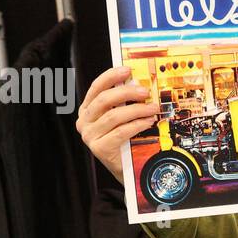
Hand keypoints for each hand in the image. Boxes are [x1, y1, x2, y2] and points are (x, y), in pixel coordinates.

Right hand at [75, 66, 158, 183]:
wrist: (125, 168)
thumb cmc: (124, 140)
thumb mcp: (121, 118)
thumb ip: (124, 102)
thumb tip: (138, 84)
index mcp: (87, 110)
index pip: (96, 88)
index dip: (111, 76)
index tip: (127, 70)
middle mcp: (84, 121)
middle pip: (104, 100)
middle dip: (127, 92)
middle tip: (145, 91)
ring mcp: (90, 135)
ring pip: (114, 115)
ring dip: (136, 110)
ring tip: (152, 108)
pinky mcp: (99, 148)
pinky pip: (120, 131)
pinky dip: (137, 125)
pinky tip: (148, 122)